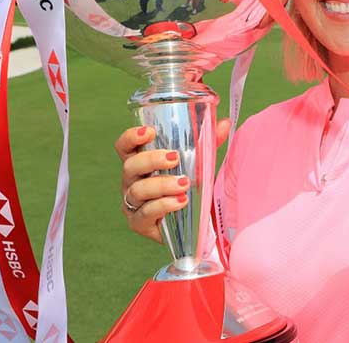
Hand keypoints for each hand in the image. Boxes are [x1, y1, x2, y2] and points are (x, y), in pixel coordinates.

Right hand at [114, 119, 232, 242]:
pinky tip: (181, 201)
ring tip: (184, 183)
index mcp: (141, 164)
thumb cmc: (189, 188)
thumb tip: (224, 123)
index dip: (132, 137)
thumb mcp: (199, 164)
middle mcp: (131, 182)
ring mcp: (132, 204)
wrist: (195, 223)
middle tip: (175, 158)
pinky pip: (147, 213)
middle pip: (130, 166)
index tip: (150, 131)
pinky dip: (164, 205)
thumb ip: (209, 143)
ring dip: (162, 184)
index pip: (125, 147)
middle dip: (151, 160)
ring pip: (138, 190)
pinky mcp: (139, 224)